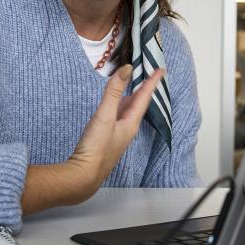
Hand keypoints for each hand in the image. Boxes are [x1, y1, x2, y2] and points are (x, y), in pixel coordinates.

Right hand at [20, 64, 165, 214]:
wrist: (84, 175)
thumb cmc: (96, 148)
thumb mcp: (104, 115)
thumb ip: (113, 92)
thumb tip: (126, 70)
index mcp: (130, 123)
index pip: (144, 98)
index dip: (152, 82)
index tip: (161, 70)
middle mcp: (127, 129)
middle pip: (138, 105)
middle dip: (143, 89)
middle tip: (148, 75)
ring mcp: (117, 135)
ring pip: (127, 111)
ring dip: (131, 97)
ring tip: (133, 87)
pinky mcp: (107, 140)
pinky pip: (118, 118)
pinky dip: (119, 107)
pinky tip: (113, 107)